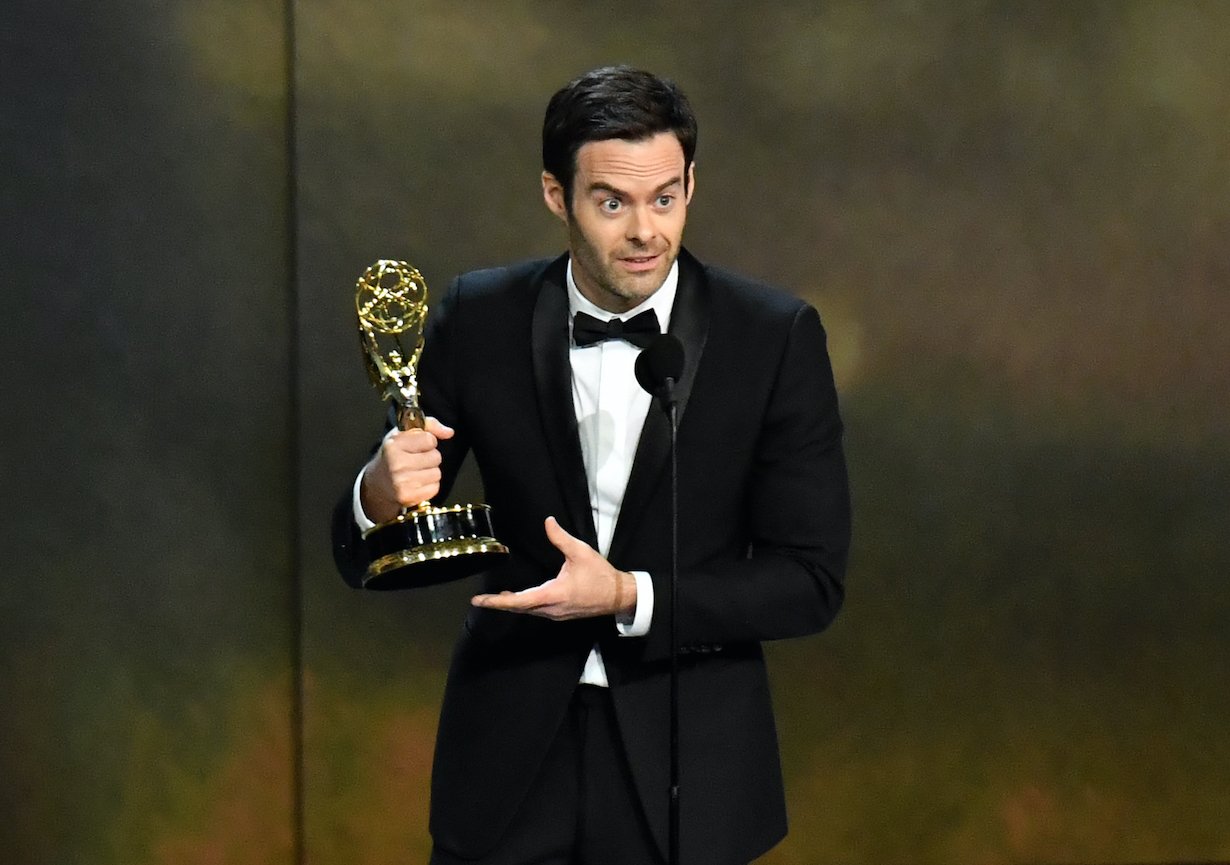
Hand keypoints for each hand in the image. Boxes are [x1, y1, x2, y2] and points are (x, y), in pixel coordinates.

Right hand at [360, 416, 454, 522]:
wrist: (377, 483)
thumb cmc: (393, 455)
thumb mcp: (404, 433)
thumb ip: (429, 425)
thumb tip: (449, 432)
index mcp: (394, 444)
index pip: (429, 439)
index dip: (428, 441)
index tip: (419, 445)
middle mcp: (397, 463)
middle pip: (436, 457)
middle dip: (430, 457)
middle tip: (416, 460)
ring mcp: (402, 482)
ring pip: (437, 473)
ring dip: (430, 472)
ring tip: (416, 471)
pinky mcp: (408, 497)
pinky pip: (435, 488)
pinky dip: (429, 486)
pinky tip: (417, 482)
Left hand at [472, 517, 636, 619]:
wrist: (619, 596)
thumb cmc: (600, 575)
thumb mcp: (580, 552)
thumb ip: (561, 538)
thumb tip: (547, 522)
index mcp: (552, 595)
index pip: (518, 601)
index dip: (497, 601)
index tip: (479, 601)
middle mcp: (550, 609)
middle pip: (519, 608)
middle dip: (500, 603)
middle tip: (481, 600)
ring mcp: (556, 614)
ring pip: (528, 611)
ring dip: (512, 604)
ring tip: (497, 597)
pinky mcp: (561, 614)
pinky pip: (537, 611)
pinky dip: (524, 605)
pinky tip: (520, 598)